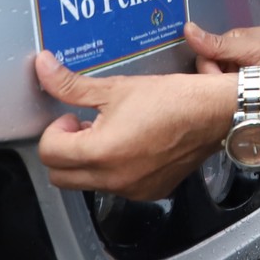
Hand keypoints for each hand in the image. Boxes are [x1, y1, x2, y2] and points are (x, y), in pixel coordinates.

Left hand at [35, 50, 236, 200]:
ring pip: (87, 183)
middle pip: (60, 176)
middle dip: (65, 150)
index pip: (49, 151)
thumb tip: (44, 68)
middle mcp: (114, 178)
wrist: (215, 112)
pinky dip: (114, 170)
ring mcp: (133, 189)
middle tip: (84, 126)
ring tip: (111, 133)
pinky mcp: (150, 192)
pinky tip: (132, 145)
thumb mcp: (116, 87)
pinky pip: (116, 187)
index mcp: (101, 151)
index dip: (56, 129)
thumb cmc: (173, 99)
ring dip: (88, 161)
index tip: (72, 116)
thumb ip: (72, 84)